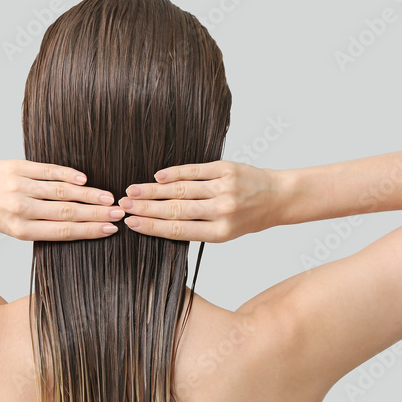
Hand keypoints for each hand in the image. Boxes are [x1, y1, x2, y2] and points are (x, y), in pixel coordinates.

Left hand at [0, 159, 123, 240]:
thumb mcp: (13, 228)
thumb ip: (42, 226)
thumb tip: (79, 225)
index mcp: (21, 230)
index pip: (63, 231)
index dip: (89, 230)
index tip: (110, 229)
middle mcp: (21, 210)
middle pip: (67, 212)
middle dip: (96, 213)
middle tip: (118, 213)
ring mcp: (19, 187)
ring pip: (61, 191)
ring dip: (88, 194)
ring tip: (108, 198)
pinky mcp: (17, 168)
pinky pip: (47, 171)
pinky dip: (68, 175)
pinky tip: (84, 180)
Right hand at [118, 161, 275, 241]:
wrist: (278, 197)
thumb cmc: (249, 218)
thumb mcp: (227, 232)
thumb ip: (198, 226)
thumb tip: (160, 222)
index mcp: (221, 232)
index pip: (179, 230)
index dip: (152, 227)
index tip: (131, 224)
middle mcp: (222, 211)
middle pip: (176, 209)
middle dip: (146, 208)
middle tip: (123, 205)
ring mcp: (224, 188)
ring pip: (182, 189)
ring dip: (153, 190)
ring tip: (132, 191)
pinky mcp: (226, 169)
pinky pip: (195, 170)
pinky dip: (174, 173)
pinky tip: (158, 176)